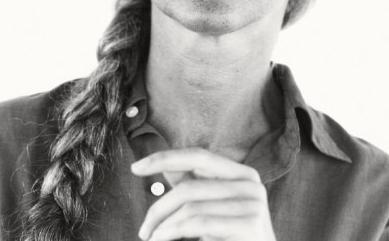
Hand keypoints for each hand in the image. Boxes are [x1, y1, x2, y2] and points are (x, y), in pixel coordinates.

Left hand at [131, 148, 276, 240]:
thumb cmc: (232, 238)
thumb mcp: (212, 208)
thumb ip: (193, 185)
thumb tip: (165, 165)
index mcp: (243, 175)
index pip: (198, 156)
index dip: (165, 158)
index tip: (136, 168)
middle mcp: (251, 185)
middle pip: (189, 187)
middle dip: (159, 208)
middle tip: (144, 230)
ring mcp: (253, 205)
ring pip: (190, 207)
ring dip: (163, 226)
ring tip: (153, 238)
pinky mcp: (249, 225)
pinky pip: (198, 223)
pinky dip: (172, 232)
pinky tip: (162, 239)